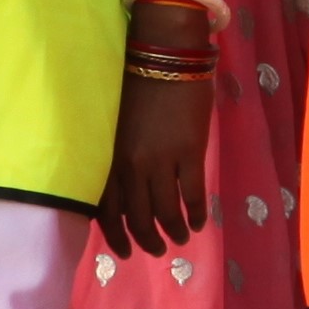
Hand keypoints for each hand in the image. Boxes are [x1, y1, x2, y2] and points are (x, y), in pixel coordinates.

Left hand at [100, 68, 211, 250]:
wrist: (167, 56)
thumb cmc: (138, 85)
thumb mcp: (116, 125)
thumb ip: (118, 157)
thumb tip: (128, 191)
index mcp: (110, 156)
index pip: (107, 209)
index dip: (117, 235)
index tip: (126, 251)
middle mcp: (132, 165)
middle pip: (138, 217)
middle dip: (148, 240)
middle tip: (158, 249)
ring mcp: (161, 160)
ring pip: (166, 212)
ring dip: (175, 231)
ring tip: (182, 237)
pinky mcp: (189, 153)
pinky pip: (193, 195)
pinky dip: (197, 213)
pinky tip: (201, 220)